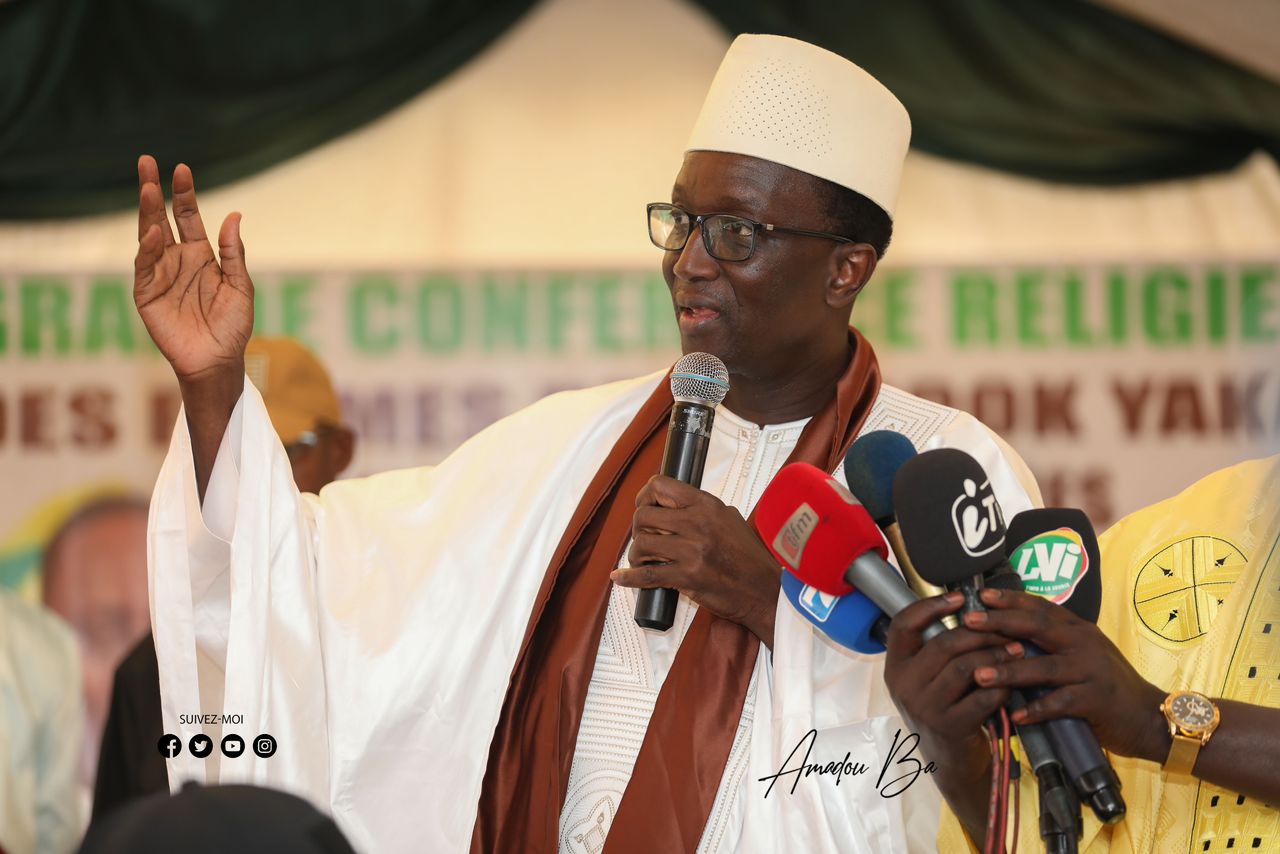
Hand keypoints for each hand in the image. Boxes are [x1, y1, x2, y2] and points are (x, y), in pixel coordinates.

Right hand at [134, 155, 252, 382]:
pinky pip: (145, 267)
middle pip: (161, 218)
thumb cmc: (233, 327)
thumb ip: (233, 253)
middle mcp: (177, 260)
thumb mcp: (240, 286)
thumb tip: (234, 215)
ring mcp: (160, 275)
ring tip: (146, 188)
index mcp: (201, 256)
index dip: (184, 194)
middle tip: (147, 161)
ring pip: (149, 237)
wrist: (219, 360)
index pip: (188, 217)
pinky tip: (154, 232)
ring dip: (146, 213)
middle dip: (154, 190)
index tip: (182, 169)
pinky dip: (148, 249)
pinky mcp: (147, 294)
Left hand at [611, 475, 780, 646]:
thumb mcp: (730, 519)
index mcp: (706, 505)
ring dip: (636, 554)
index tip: (644, 506)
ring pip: (642, 544)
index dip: (645, 496)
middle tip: (645, 538)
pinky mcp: (686, 577)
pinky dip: (629, 578)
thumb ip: (703, 509)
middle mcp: (697, 523)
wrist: (763, 590)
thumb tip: (674, 505)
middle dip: (638, 528)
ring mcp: (691, 551)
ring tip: (643, 560)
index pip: (661, 486)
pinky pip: (647, 575)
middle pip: (644, 515)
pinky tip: (621, 577)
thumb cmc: (748, 558)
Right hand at [884, 593, 1023, 765]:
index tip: (960, 598)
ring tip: (1017, 650)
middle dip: (981, 633)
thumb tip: (970, 607)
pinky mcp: (950, 726)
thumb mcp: (928, 678)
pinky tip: (1014, 682)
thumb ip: (937, 648)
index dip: (930, 606)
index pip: (903, 625)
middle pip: (943, 644)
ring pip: (966, 667)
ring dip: (997, 656)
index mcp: (896, 667)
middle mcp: (904, 686)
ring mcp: (925, 707)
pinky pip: (983, 696)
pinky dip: (1003, 686)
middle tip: (1007, 629)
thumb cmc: (945, 708)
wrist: (950, 760)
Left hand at [964, 587, 1167, 761]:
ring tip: (978, 675)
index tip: (982, 595)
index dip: (1010, 599)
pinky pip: (1062, 703)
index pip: (1040, 607)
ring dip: (1009, 671)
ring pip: (1044, 667)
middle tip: (968, 622)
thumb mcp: (1081, 654)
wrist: (1148, 715)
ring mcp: (1092, 670)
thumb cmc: (1106, 684)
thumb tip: (1006, 637)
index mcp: (1077, 629)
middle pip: (1037, 627)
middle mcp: (1084, 642)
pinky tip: (1016, 714)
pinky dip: (1038, 709)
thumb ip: (1052, 643)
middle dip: (1000, 623)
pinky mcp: (1097, 699)